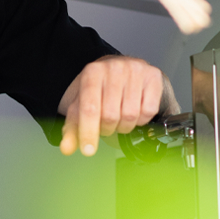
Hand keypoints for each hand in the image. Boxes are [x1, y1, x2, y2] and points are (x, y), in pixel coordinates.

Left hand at [58, 55, 177, 156]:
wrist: (118, 71)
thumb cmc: (99, 91)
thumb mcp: (81, 106)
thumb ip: (72, 129)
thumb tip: (66, 148)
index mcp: (92, 72)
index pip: (90, 108)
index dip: (88, 132)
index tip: (88, 151)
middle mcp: (114, 67)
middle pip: (111, 115)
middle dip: (108, 128)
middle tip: (107, 125)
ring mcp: (135, 69)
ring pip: (130, 115)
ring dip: (124, 125)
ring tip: (120, 117)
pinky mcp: (153, 76)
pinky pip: (148, 111)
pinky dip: (141, 119)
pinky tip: (135, 111)